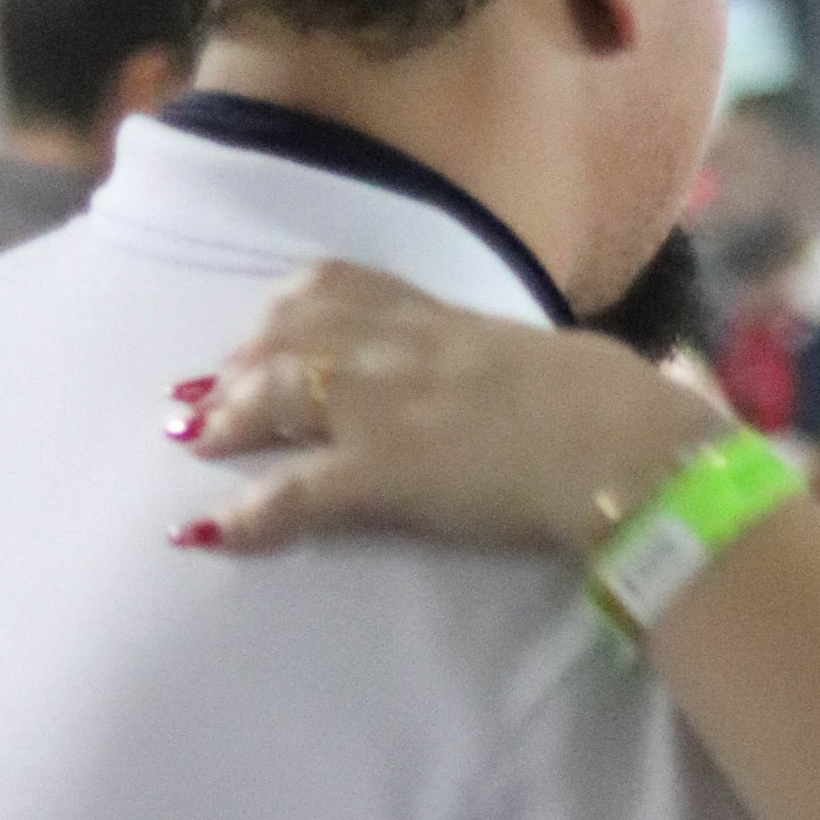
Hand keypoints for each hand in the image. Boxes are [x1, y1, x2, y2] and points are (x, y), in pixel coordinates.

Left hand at [172, 262, 724, 560]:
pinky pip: (294, 489)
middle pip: (290, 335)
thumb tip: (530, 385)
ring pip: (276, 395)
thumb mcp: (545, 363)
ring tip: (196, 441)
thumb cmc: (612, 409)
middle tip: (204, 396)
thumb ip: (510, 366)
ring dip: (227, 418)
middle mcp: (398, 347)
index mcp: (440, 318)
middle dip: (237, 363)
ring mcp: (386, 405)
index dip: (284, 310)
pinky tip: (215, 533)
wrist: (623, 443)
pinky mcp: (385, 470)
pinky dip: (248, 511)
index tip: (258, 332)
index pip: (339, 286)